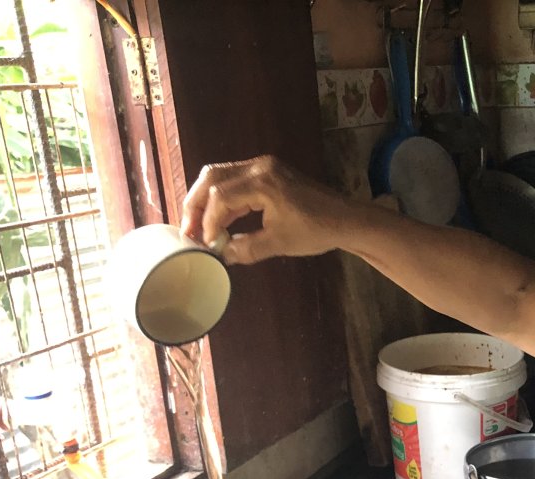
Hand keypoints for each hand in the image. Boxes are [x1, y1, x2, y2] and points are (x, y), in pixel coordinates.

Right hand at [180, 155, 350, 263]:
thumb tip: (221, 254)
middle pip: (212, 178)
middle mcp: (259, 167)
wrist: (346, 219)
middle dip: (196, 205)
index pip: (220, 198)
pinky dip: (223, 198)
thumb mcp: (279, 243)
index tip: (205, 243)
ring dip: (206, 200)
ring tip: (199, 227)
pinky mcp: (269, 172)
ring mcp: (264, 167)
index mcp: (263, 182)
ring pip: (220, 176)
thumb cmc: (316, 230)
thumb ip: (246, 248)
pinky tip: (221, 220)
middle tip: (188, 231)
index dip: (208, 222)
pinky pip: (235, 180)